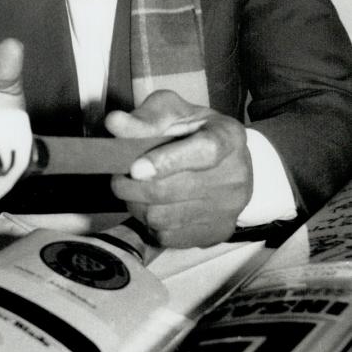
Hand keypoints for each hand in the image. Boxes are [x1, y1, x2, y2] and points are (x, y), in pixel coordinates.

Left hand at [105, 90, 251, 247]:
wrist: (229, 164)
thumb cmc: (195, 133)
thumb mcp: (174, 114)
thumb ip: (145, 117)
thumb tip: (115, 123)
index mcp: (229, 137)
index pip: (204, 151)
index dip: (166, 161)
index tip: (135, 169)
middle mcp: (236, 175)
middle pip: (170, 191)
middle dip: (131, 187)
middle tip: (119, 178)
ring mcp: (229, 208)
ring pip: (162, 217)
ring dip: (137, 206)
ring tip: (136, 191)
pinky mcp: (217, 232)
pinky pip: (167, 236)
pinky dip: (151, 224)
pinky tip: (154, 206)